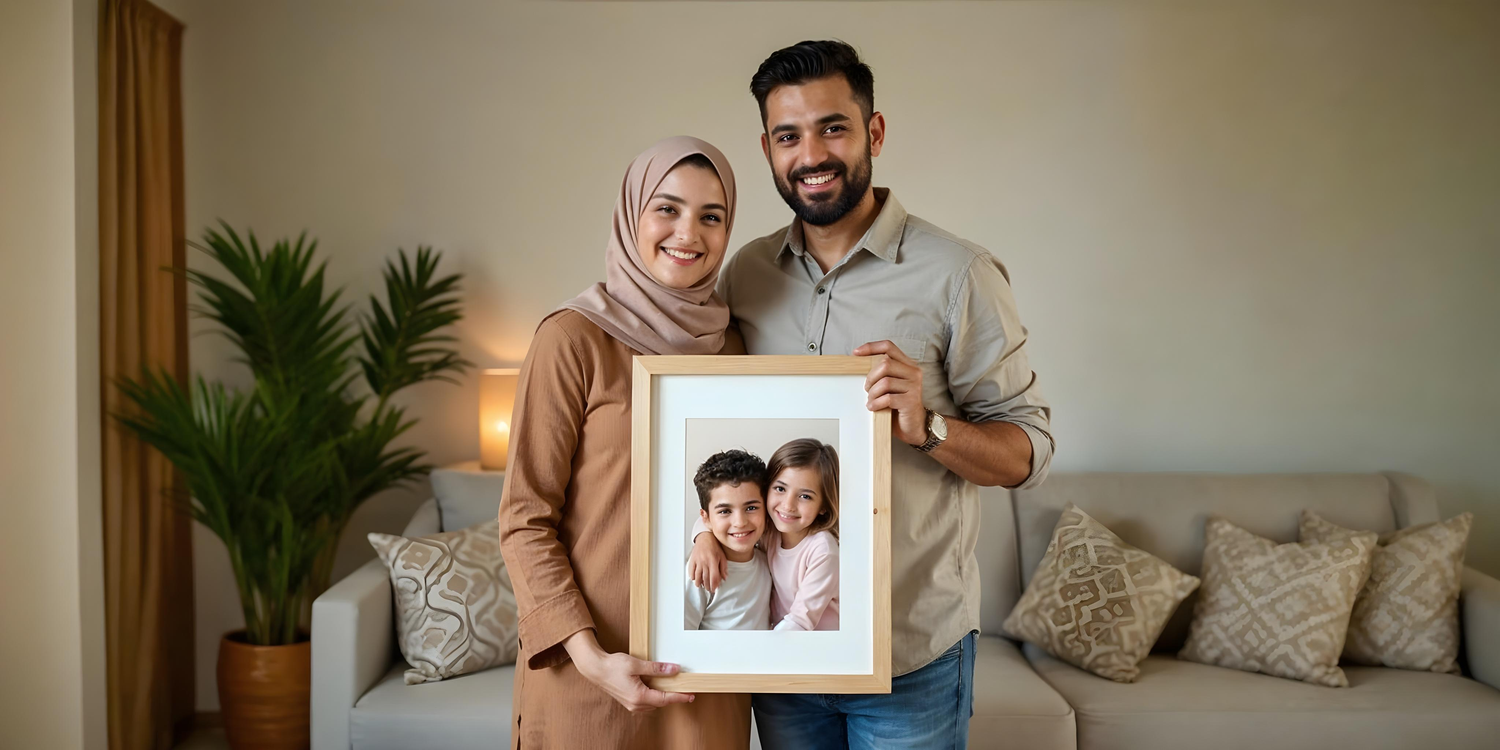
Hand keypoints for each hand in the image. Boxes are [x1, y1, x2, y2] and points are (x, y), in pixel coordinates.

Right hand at [564, 630, 693, 712]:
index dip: (680, 697)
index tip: (691, 695)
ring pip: (653, 702)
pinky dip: (654, 694)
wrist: (595, 669)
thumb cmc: (612, 666)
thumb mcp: (636, 664)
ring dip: (663, 695)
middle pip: (661, 702)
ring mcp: (631, 704)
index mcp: (639, 697)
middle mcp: (636, 704)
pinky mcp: (629, 701)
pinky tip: (656, 684)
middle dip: (673, 695)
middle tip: (685, 687)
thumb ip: (656, 668)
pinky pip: (646, 701)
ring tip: (672, 684)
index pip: (665, 699)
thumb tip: (673, 670)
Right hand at [687, 531, 727, 592]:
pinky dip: (692, 577)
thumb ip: (723, 568)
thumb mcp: (722, 556)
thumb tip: (724, 577)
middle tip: (709, 590)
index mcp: (713, 561)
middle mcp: (704, 562)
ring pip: (697, 576)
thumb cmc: (714, 546)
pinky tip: (695, 579)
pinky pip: (691, 571)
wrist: (705, 537)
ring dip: (699, 583)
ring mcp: (697, 561)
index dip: (714, 585)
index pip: (714, 577)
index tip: (714, 589)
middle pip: (705, 578)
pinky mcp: (692, 560)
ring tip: (702, 586)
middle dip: (707, 586)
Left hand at [854, 340, 925, 444]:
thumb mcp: (890, 384)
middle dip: (871, 378)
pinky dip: (876, 403)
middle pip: (885, 364)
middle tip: (868, 390)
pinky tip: (874, 407)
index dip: (871, 347)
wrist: (912, 426)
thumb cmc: (898, 404)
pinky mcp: (911, 401)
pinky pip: (888, 398)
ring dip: (873, 393)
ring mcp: (914, 386)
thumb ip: (881, 372)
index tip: (856, 353)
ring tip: (872, 400)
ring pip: (885, 382)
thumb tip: (858, 361)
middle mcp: (914, 372)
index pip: (888, 347)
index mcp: (907, 364)